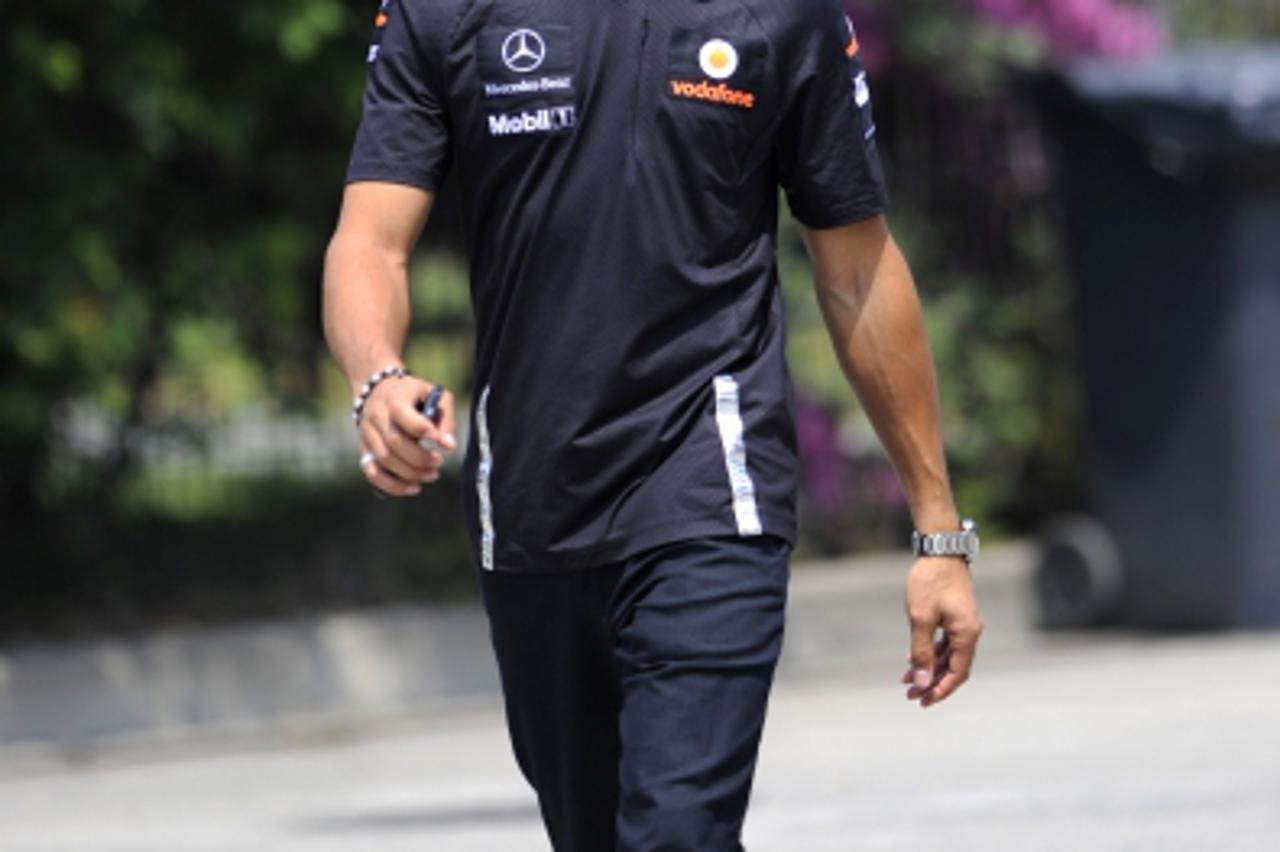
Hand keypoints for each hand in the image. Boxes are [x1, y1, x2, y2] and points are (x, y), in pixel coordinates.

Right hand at [358, 375, 456, 496]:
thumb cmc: (413, 395)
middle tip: (438, 462)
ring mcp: (368, 434)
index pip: (401, 413)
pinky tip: (412, 488)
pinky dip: (392, 485)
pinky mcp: (364, 450)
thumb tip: (449, 446)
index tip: (438, 441)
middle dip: (420, 458)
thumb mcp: (435, 396)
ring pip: (384, 460)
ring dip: (411, 473)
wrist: (379, 391)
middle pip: (394, 442)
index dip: (421, 429)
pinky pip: (373, 473)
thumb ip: (445, 418)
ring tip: (431, 474)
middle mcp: (377, 416)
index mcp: (395, 398)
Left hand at [900, 556, 982, 707]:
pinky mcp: (956, 616)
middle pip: (954, 667)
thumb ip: (921, 651)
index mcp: (967, 635)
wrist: (940, 549)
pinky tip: (912, 659)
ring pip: (948, 656)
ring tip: (906, 680)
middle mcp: (970, 632)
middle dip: (932, 683)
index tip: (923, 701)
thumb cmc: (930, 581)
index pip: (958, 673)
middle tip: (911, 695)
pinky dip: (931, 653)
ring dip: (929, 668)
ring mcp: (964, 624)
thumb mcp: (920, 618)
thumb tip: (922, 680)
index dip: (941, 690)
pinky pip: (946, 643)